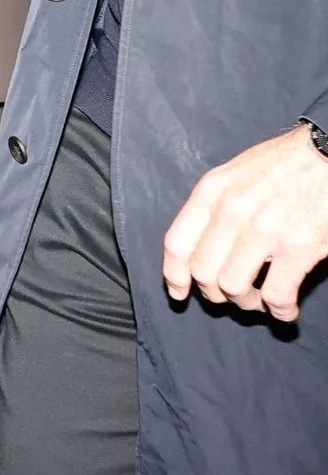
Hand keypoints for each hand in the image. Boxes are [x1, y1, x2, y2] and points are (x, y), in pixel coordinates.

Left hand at [162, 126, 327, 321]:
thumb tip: (197, 247)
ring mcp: (265, 229)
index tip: (180, 293)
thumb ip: (213, 206)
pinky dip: (279, 310)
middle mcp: (232, 210)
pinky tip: (285, 309)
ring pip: (233, 287)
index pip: (177, 244)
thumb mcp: (236, 173)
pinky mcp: (299, 246)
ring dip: (246, 303)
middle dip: (215, 293)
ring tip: (259, 300)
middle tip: (233, 294)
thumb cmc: (285, 164)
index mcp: (212, 191)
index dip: (175, 276)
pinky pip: (276, 294)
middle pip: (203, 272)